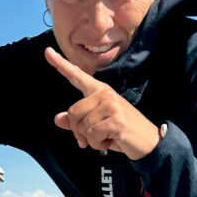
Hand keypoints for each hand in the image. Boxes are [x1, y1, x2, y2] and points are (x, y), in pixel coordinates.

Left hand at [45, 46, 160, 159]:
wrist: (149, 141)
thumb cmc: (120, 131)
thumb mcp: (96, 125)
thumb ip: (77, 121)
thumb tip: (58, 119)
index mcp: (99, 90)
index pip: (76, 76)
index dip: (60, 65)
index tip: (47, 52)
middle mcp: (104, 93)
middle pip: (73, 113)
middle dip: (79, 132)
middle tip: (92, 138)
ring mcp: (111, 105)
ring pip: (82, 127)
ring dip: (90, 140)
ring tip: (106, 137)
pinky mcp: (116, 120)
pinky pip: (92, 136)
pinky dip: (98, 144)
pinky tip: (111, 141)